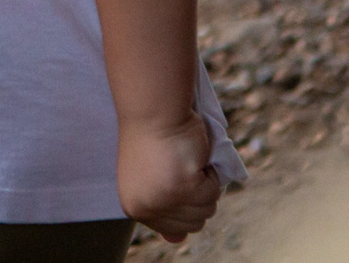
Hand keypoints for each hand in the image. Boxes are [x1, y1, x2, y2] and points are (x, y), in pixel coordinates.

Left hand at [117, 113, 220, 241]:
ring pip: (207, 209)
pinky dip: (211, 173)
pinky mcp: (185, 185)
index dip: (184, 203)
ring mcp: (165, 199)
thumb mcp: (151, 180)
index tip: (176, 179)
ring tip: (185, 159)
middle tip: (181, 166)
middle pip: (194, 224)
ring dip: (205, 183)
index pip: (175, 229)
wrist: (152, 108)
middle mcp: (146, 208)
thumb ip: (163, 210)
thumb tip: (176, 240)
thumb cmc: (151, 138)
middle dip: (196, 195)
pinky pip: (214, 191)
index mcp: (134, 207)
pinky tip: (192, 154)